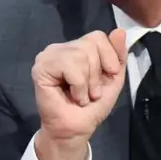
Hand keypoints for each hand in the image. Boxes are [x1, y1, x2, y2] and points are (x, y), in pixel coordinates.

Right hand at [32, 29, 127, 159]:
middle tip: (91, 92)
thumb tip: (119, 30)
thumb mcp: (113, 77)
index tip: (109, 76)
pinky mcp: (41, 67)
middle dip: (97, 73)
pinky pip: (69, 65)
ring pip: (80, 53)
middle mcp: (62, 47)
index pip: (98, 36)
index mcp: (78, 47)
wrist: (77, 129)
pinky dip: (78, 84)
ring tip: (82, 95)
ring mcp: (49, 55)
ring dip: (87, 82)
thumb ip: (117, 54)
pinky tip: (73, 95)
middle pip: (90, 43)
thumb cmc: (93, 106)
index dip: (109, 56)